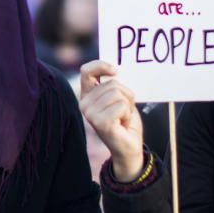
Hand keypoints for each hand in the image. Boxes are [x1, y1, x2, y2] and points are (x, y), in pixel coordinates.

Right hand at [79, 60, 143, 181]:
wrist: (129, 146)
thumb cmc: (124, 121)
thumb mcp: (118, 98)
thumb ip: (112, 85)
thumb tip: (115, 69)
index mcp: (86, 96)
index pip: (87, 70)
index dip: (101, 65)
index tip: (115, 70)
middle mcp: (84, 104)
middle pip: (111, 83)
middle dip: (125, 94)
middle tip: (123, 110)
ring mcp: (91, 114)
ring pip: (117, 93)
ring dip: (127, 105)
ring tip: (122, 117)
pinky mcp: (101, 123)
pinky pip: (121, 105)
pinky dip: (128, 113)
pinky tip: (123, 123)